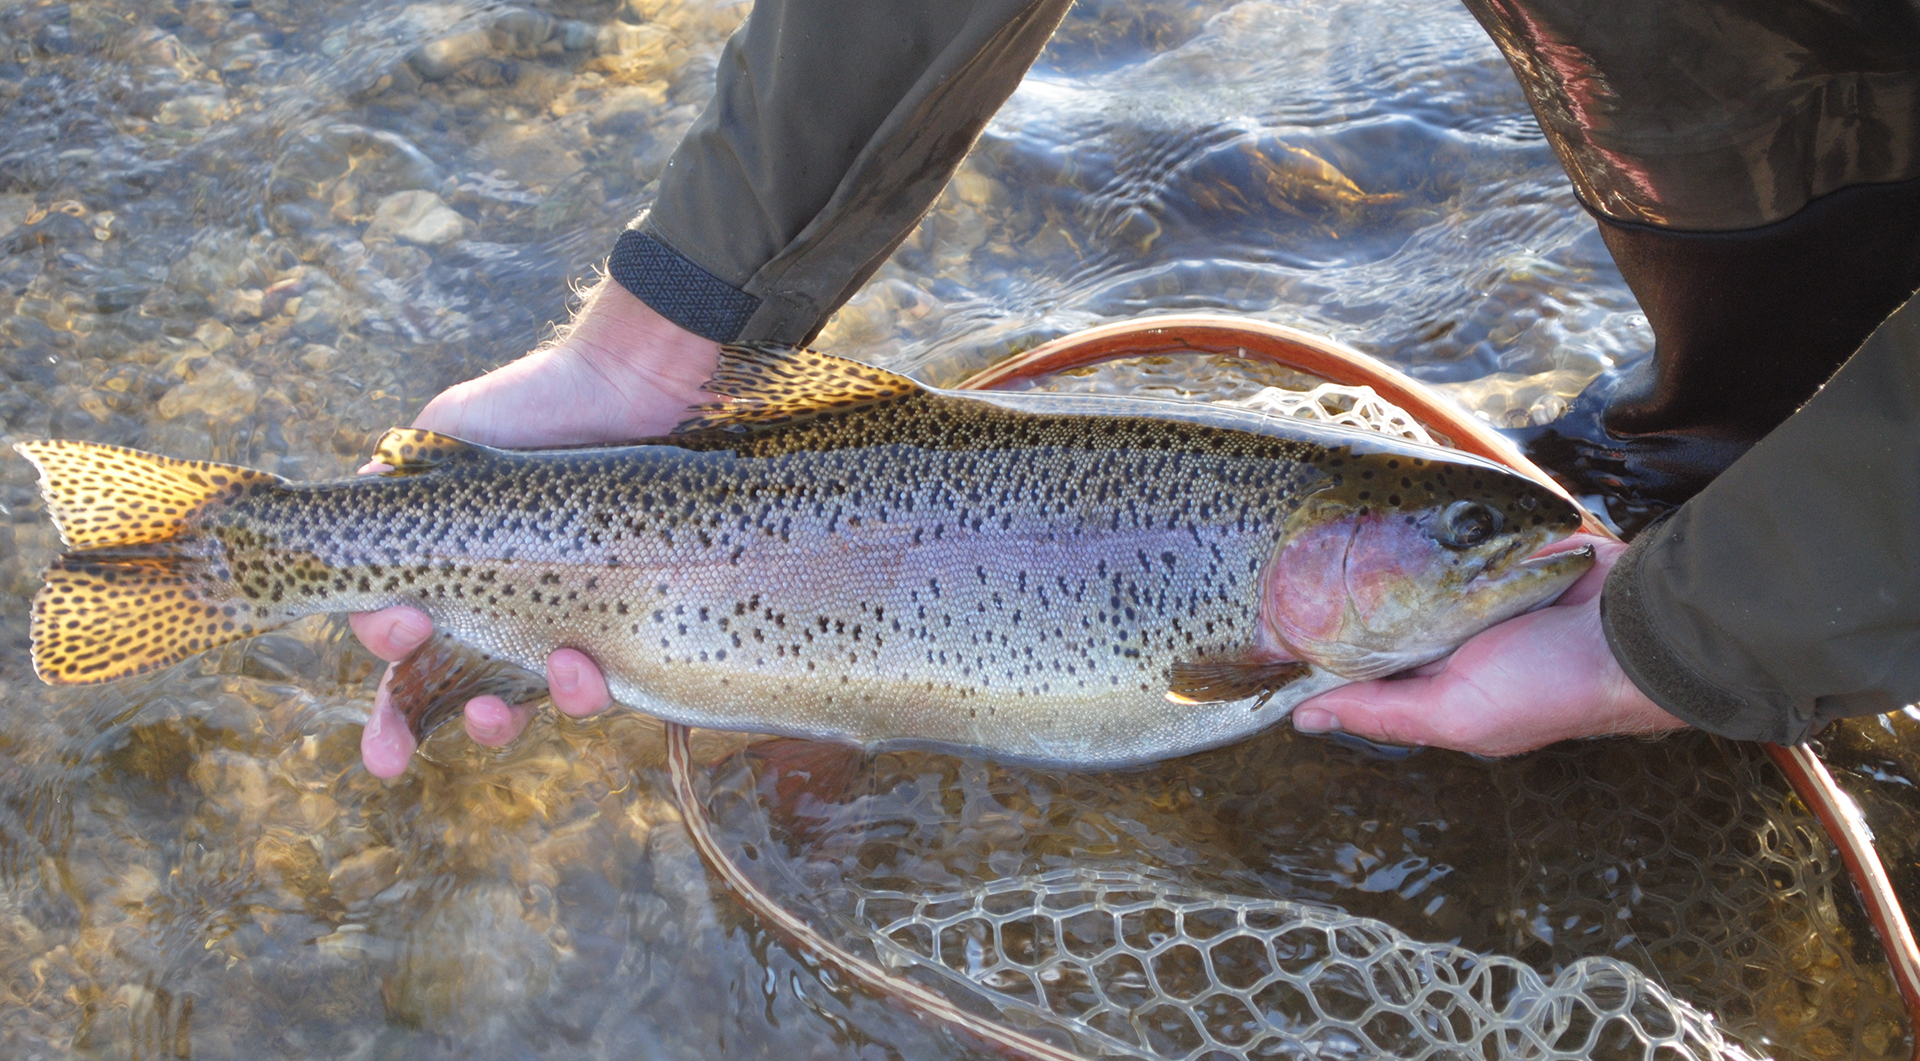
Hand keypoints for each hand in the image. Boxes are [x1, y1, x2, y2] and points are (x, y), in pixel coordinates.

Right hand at [352, 280, 720, 776]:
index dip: (389, 717)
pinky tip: (582, 666)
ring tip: (501, 706)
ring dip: (505, 722)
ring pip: (528, 706)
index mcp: (451, 579)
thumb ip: (383, 486)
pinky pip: (604, 683)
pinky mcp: (628, 626)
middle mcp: (505, 611)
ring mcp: (568, 623)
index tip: (388, 728)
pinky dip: (583, 691)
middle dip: (423, 737)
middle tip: (398, 752)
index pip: (406, 658)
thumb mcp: (438, 437)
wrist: (630, 391)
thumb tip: (338, 532)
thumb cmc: (530, 408)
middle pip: (455, 700)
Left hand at [1290, 534, 1686, 755]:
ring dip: (1378, 548)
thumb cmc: (1548, 688)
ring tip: (1318, 522)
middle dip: (1336, 592)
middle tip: (1281, 558)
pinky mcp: (1494, 550)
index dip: (1316, 650)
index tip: (1263, 623)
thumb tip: (1303, 718)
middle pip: (1375, 614)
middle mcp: (1448, 639)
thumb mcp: (1457, 713)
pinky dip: (1424, 520)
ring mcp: (1471, 592)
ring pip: (1405, 567)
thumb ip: (1383, 713)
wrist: (1633, 629)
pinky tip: (1382, 501)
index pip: (1359, 668)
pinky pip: (1448, 532)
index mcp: (1434, 683)